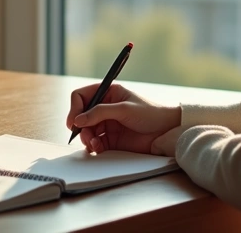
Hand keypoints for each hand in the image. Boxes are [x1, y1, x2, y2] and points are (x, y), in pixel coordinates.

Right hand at [66, 82, 181, 154]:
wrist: (166, 132)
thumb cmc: (150, 113)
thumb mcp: (124, 109)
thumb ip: (100, 113)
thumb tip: (77, 120)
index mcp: (108, 93)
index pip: (82, 96)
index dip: (75, 107)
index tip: (74, 121)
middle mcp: (105, 108)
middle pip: (81, 115)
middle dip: (80, 126)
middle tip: (83, 135)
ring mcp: (107, 124)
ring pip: (86, 130)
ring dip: (86, 138)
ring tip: (93, 143)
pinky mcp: (111, 139)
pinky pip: (94, 142)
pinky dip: (93, 146)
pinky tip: (98, 147)